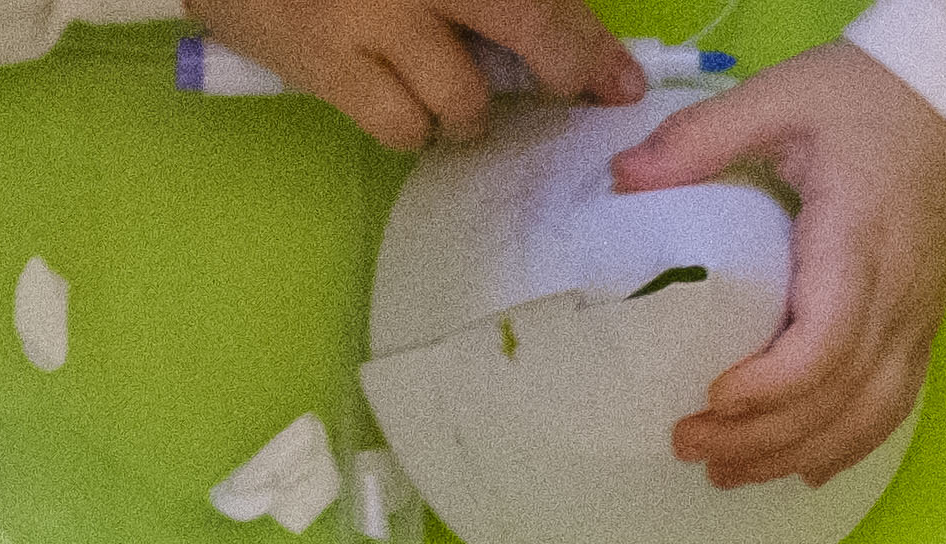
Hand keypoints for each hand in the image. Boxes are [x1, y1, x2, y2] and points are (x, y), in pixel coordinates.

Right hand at [183, 0, 637, 145]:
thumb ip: (477, 2)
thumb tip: (560, 33)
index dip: (588, 39)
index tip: (619, 75)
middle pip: (529, 23)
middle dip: (568, 68)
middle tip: (577, 89)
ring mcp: (372, 18)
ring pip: (466, 96)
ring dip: (468, 112)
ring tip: (449, 99)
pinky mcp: (325, 62)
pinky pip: (402, 125)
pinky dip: (412, 128)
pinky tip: (400, 109)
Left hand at [609, 43, 945, 488]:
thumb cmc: (870, 99)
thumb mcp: (778, 96)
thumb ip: (700, 137)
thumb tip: (623, 182)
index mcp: (860, 242)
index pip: (827, 342)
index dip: (771, 385)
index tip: (711, 398)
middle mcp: (899, 298)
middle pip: (841, 397)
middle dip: (765, 437)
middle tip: (689, 448)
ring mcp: (919, 322)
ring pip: (870, 416)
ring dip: (799, 455)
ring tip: (730, 476)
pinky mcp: (925, 330)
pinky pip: (892, 408)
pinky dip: (846, 449)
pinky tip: (802, 472)